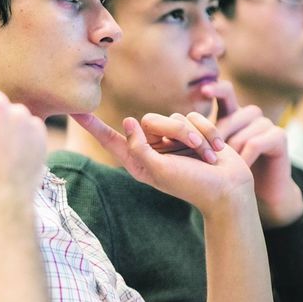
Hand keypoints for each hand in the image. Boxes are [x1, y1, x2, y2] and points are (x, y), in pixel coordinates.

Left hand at [72, 111, 253, 213]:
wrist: (229, 189)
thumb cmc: (192, 185)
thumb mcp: (158, 170)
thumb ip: (139, 147)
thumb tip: (127, 122)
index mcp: (138, 161)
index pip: (110, 139)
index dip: (93, 126)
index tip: (73, 112)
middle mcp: (153, 148)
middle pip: (151, 120)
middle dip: (175, 131)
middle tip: (192, 149)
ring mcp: (173, 140)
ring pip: (175, 116)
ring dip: (194, 134)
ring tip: (206, 155)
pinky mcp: (193, 132)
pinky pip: (194, 115)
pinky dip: (207, 131)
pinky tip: (216, 149)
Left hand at [203, 81, 302, 226]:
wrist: (252, 195)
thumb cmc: (222, 174)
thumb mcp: (205, 151)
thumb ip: (189, 135)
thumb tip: (166, 120)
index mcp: (231, 114)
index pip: (225, 92)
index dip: (215, 89)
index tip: (203, 90)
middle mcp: (249, 115)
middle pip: (231, 113)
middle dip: (217, 136)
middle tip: (212, 155)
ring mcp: (266, 124)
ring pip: (240, 131)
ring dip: (231, 151)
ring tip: (229, 166)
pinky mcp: (279, 136)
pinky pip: (255, 142)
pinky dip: (245, 158)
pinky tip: (243, 168)